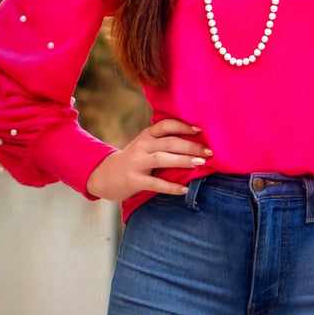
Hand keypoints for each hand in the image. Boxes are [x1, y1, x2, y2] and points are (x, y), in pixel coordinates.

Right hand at [86, 119, 212, 200]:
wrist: (104, 176)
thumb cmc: (133, 160)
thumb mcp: (145, 145)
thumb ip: (164, 141)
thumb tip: (196, 141)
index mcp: (146, 135)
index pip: (166, 125)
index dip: (183, 126)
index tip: (201, 130)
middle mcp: (142, 146)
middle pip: (169, 142)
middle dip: (190, 146)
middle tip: (209, 151)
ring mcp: (137, 163)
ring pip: (162, 159)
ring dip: (183, 160)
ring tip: (200, 163)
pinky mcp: (133, 180)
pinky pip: (155, 183)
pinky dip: (171, 187)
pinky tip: (184, 189)